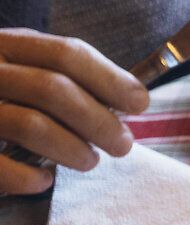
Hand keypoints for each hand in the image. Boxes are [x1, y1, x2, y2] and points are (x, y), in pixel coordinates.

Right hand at [0, 30, 148, 196]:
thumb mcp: (19, 71)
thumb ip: (60, 76)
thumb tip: (129, 100)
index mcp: (3, 44)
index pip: (66, 53)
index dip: (111, 78)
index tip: (140, 104)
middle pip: (53, 89)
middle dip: (99, 120)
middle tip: (123, 145)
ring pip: (30, 125)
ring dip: (73, 149)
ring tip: (90, 161)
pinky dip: (30, 177)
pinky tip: (44, 180)